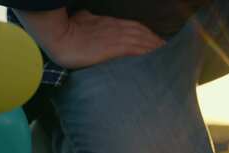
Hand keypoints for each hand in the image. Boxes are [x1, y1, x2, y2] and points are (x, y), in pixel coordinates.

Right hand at [47, 11, 164, 68]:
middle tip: (169, 53)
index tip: (157, 43)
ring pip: (145, 42)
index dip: (149, 36)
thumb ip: (88, 19)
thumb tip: (86, 16)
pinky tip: (156, 61)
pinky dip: (149, 55)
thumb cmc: (68, 28)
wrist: (60, 35)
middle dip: (157, 44)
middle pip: (145, 35)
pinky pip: (138, 51)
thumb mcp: (82, 19)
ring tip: (167, 58)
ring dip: (157, 50)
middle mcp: (119, 29)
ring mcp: (119, 38)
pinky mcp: (116, 48)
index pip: (137, 28)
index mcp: (113, 23)